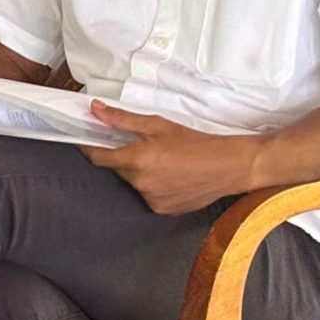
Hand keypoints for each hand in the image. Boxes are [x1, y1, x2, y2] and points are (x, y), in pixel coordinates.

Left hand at [82, 103, 259, 216]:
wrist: (231, 166)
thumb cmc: (196, 142)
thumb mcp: (158, 125)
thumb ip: (122, 119)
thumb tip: (94, 109)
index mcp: (136, 159)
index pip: (98, 157)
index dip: (90, 148)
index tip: (87, 141)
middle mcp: (140, 183)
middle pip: (118, 169)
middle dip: (124, 158)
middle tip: (144, 148)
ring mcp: (152, 199)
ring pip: (134, 184)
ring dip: (140, 174)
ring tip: (165, 163)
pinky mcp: (163, 210)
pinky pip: (149, 196)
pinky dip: (154, 187)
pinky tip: (172, 178)